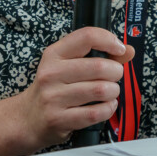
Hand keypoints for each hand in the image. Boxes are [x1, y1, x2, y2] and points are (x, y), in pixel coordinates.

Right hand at [17, 27, 134, 150]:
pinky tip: (106, 105)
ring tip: (110, 92)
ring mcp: (53, 97)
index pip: (86, 36)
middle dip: (116, 71)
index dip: (109, 40)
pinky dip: (109, 108)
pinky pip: (96, 112)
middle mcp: (51, 73)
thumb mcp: (69, 65)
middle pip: (99, 66)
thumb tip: (128, 50)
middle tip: (115, 76)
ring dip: (113, 91)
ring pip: (101, 90)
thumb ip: (101, 54)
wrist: (28, 118)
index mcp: (54, 54)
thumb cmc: (54, 88)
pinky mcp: (59, 119)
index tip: (119, 49)